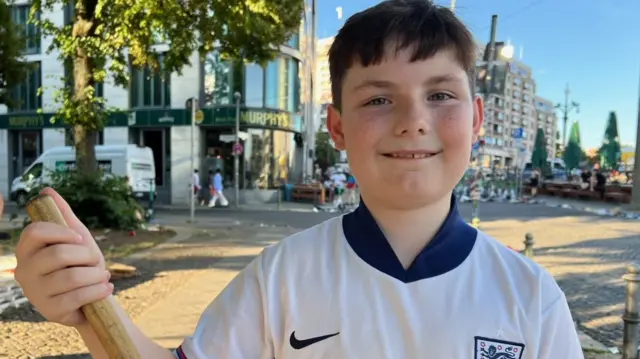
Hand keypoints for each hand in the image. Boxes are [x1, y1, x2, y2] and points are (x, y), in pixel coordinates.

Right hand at [14, 187, 112, 326]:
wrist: (92, 297)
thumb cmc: (80, 264)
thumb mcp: (75, 237)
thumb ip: (63, 215)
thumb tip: (47, 190)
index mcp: (27, 250)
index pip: (35, 232)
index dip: (61, 232)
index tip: (80, 238)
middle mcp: (25, 272)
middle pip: (58, 254)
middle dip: (87, 256)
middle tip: (96, 261)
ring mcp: (35, 293)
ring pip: (71, 277)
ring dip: (96, 274)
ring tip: (103, 275)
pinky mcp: (50, 312)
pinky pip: (77, 297)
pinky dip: (98, 290)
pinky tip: (105, 287)